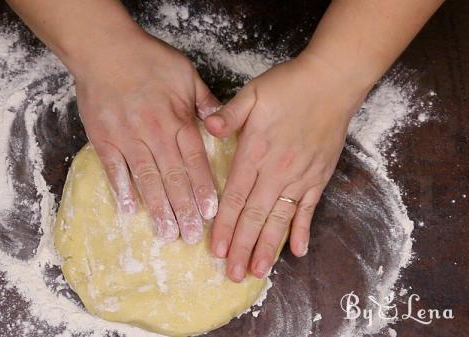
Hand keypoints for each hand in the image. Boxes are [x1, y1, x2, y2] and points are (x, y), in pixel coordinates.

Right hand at [73, 30, 220, 242]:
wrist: (104, 49)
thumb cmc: (147, 58)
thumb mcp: (186, 73)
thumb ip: (205, 100)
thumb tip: (221, 121)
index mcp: (177, 119)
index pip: (194, 160)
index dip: (203, 188)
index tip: (211, 213)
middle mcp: (155, 133)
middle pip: (173, 177)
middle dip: (184, 209)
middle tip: (192, 236)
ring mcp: (127, 138)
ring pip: (146, 179)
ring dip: (158, 208)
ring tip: (167, 233)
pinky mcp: (104, 139)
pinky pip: (114, 170)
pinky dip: (122, 190)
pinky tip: (130, 210)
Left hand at [205, 53, 370, 280]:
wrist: (332, 81)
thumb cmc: (288, 86)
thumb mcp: (252, 93)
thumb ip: (229, 114)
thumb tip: (208, 127)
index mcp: (256, 153)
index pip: (236, 197)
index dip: (224, 225)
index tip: (215, 250)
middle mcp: (277, 171)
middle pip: (256, 216)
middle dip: (242, 247)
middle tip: (233, 275)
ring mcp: (300, 177)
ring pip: (280, 219)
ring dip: (268, 247)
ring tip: (257, 271)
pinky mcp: (318, 177)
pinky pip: (308, 209)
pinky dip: (302, 230)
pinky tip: (297, 251)